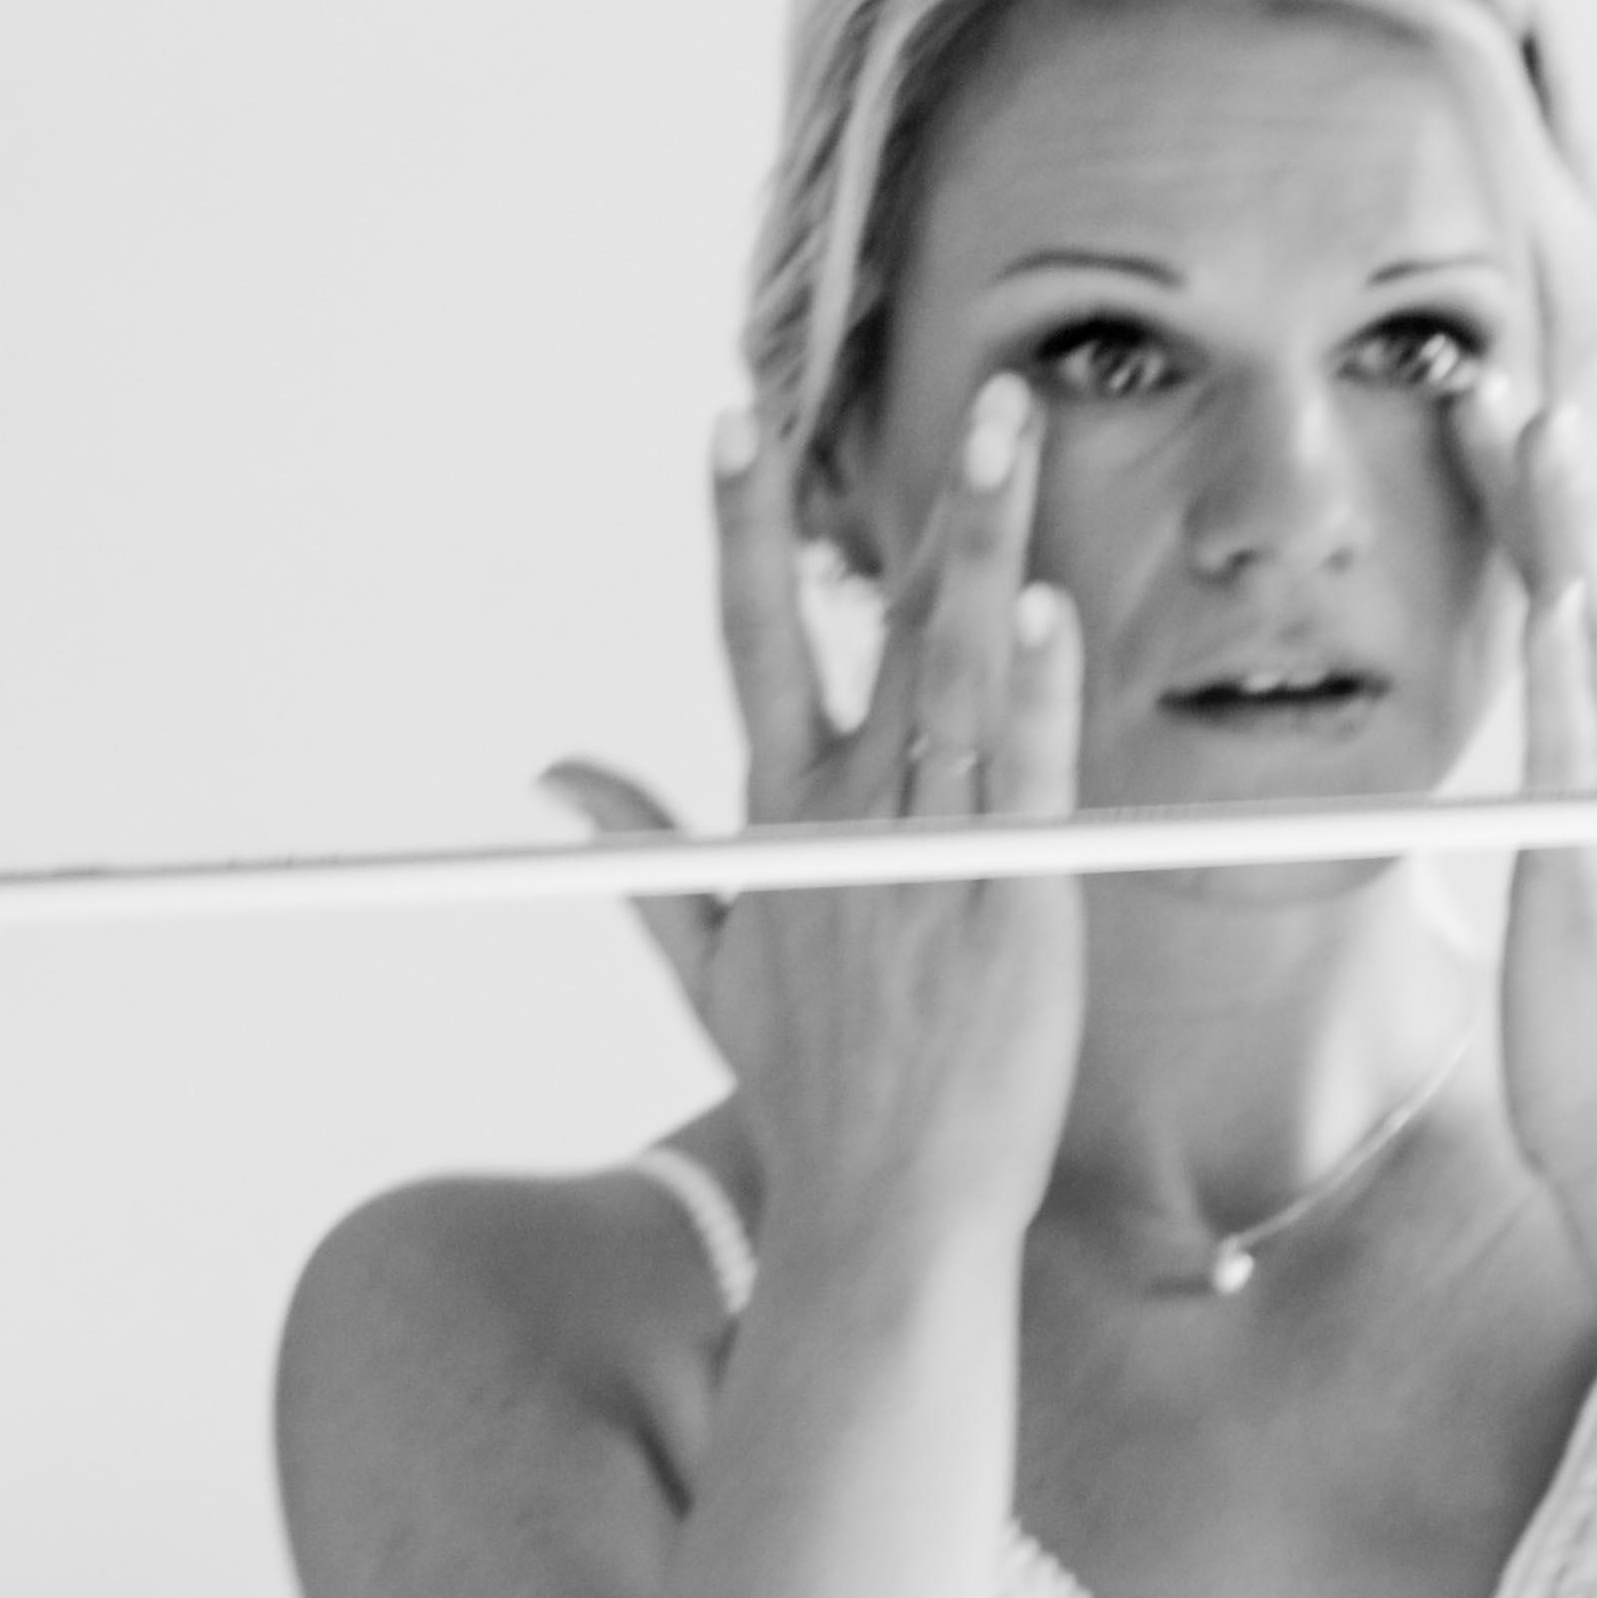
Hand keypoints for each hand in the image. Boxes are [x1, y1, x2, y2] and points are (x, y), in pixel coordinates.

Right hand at [544, 376, 1086, 1259]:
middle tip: (982, 390)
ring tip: (1021, 442)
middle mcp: (850, 818)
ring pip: (960, 670)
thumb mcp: (706, 964)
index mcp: (781, 820)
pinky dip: (1030, 689)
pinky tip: (1041, 608)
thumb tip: (555, 772)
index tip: (734, 420)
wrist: (886, 1207)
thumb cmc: (815, 1090)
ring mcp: (931, 854)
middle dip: (926, 499)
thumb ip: (641, 856)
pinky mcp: (1013, 901)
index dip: (744, 523)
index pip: (750, 635)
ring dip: (990, 549)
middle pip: (881, 624)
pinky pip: (1023, 774)